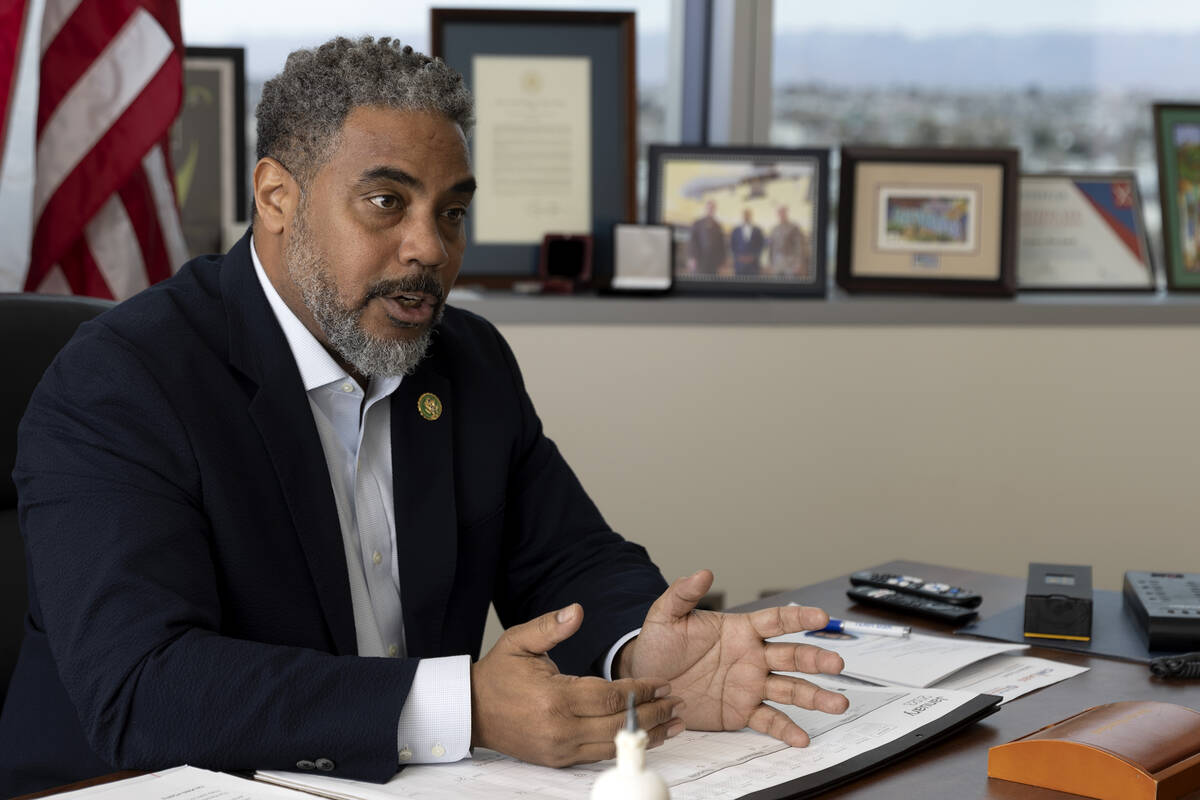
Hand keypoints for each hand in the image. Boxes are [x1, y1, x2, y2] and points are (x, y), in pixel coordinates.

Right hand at [471, 603, 685, 766]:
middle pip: (618, 724)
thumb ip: (552, 626)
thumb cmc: (498, 675)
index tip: (664, 682)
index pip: (610, 696)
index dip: (641, 690)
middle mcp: (559, 728)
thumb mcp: (520, 641)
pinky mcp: (558, 760)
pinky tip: (644, 738)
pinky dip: (624, 746)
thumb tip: (578, 611)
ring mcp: (559, 748)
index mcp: (554, 698)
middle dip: (653, 713)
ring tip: (674, 724)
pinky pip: (599, 756)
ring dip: (647, 735)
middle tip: (678, 702)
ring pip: (613, 745)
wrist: (472, 711)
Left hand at [620, 570, 848, 746]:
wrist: (646, 681)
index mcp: (739, 630)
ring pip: (790, 689)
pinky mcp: (741, 712)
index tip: (820, 616)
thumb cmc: (658, 645)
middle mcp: (752, 657)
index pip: (775, 620)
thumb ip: (683, 594)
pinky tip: (802, 738)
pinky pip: (768, 720)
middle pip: (791, 656)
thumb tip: (702, 573)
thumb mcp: (666, 616)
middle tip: (836, 663)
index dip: (798, 617)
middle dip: (816, 659)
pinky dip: (786, 729)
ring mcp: (750, 686)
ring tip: (838, 702)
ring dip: (815, 695)